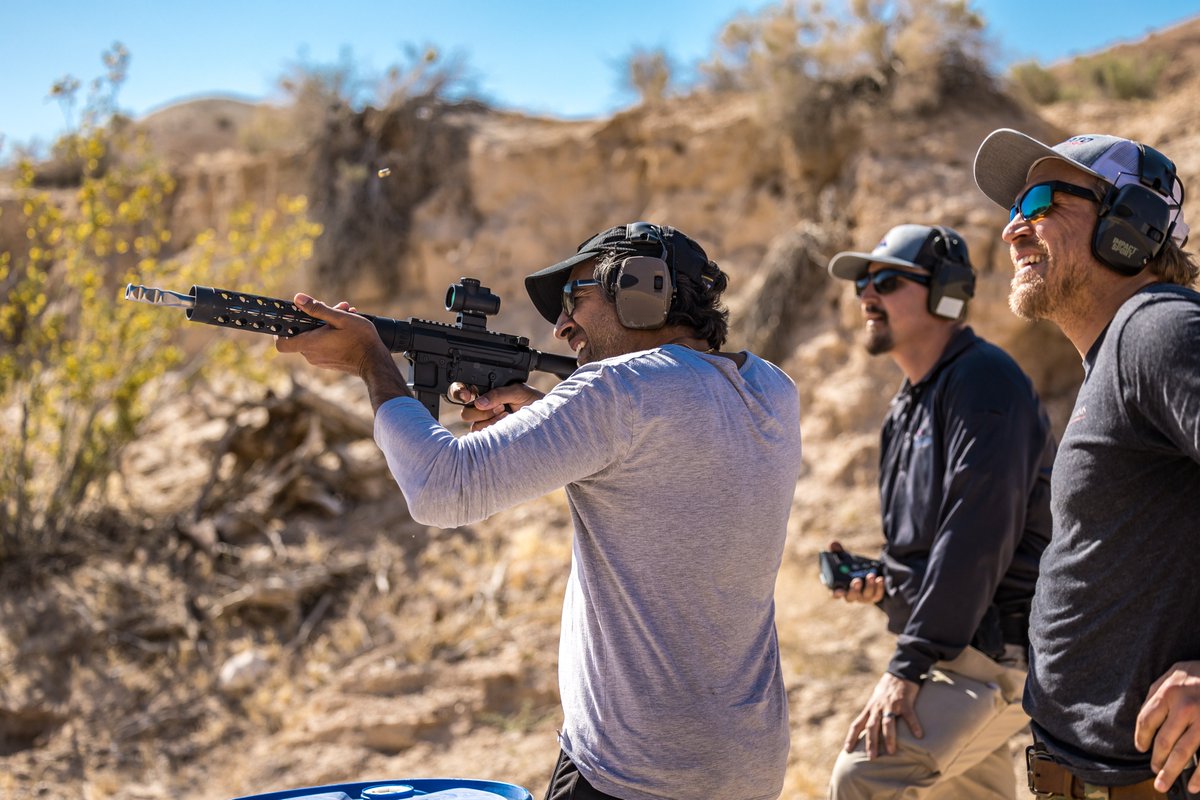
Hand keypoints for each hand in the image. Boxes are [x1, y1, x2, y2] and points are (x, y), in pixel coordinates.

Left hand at [276, 294, 408, 411]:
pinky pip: (324, 345)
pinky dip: (331, 334)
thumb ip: (317, 309)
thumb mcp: (340, 318)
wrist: (375, 363)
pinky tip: (348, 326)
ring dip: (327, 324)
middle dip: (317, 318)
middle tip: (336, 308)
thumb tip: (298, 298)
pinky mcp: (329, 362)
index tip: (292, 319)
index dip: (282, 331)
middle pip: (303, 334)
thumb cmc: (360, 340)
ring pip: (315, 338)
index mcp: (310, 344)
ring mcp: (320, 360)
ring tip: (347, 313)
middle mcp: (312, 355)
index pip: (281, 343)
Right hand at [448, 382, 543, 431]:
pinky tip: (507, 424)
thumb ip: (499, 393)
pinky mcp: (491, 437)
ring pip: (474, 425)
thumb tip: (479, 403)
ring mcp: (487, 424)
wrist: (546, 419)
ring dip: (491, 420)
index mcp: (486, 392)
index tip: (467, 395)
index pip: (463, 390)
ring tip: (507, 414)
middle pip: (466, 412)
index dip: (459, 391)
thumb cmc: (534, 402)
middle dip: (481, 410)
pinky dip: (494, 429)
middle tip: (500, 407)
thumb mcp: (518, 391)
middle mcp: (483, 408)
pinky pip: (482, 436)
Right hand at [827, 540, 884, 603]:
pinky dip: (879, 587)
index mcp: (840, 587)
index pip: (835, 594)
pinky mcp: (874, 596)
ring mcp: (863, 597)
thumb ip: (837, 551)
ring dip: (869, 586)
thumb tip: (833, 544)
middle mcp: (851, 594)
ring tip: (871, 575)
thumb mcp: (844, 558)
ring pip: (865, 596)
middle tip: (857, 580)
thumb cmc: (851, 566)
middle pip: (850, 597)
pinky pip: (877, 595)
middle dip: (854, 590)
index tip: (839, 590)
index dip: (837, 594)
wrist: (867, 571)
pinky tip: (880, 579)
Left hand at [844, 672, 922, 758]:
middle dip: (871, 742)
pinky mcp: (904, 702)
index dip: (851, 737)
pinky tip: (918, 735)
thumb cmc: (887, 690)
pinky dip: (914, 725)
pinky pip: (909, 715)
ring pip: (887, 722)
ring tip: (891, 751)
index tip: (847, 750)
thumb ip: (872, 715)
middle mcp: (877, 707)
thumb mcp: (875, 701)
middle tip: (871, 757)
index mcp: (870, 709)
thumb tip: (867, 731)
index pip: (857, 724)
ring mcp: (890, 704)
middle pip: (871, 726)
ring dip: (889, 737)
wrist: (899, 672)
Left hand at [1135, 661, 1199, 793]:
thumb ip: (1156, 694)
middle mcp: (1185, 707)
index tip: (1140, 748)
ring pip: (1183, 752)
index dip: (1141, 737)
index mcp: (1169, 692)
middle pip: (1163, 740)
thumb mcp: (1172, 675)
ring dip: (1171, 771)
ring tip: (1163, 782)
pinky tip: (1193, 785)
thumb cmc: (1198, 674)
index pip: (1147, 720)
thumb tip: (1144, 719)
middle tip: (1154, 770)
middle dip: (1156, 759)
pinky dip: (1199, 775)